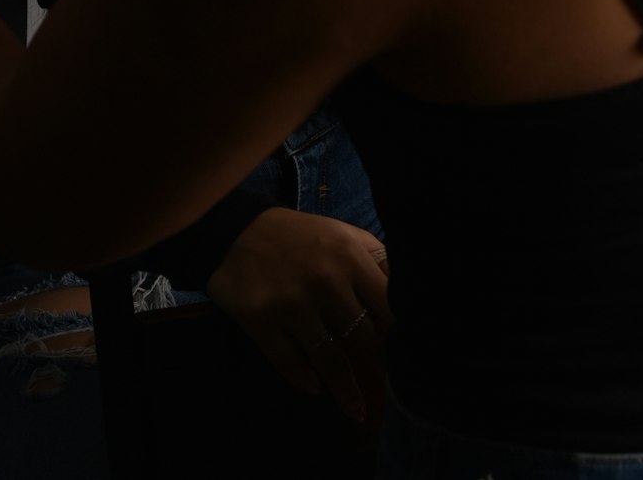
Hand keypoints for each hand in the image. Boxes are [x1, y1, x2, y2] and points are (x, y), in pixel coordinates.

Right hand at [206, 208, 389, 428]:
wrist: (234, 229)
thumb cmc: (298, 235)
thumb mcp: (340, 233)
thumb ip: (376, 258)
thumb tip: (407, 293)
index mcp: (348, 256)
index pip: (389, 307)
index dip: (402, 335)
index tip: (408, 354)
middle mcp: (324, 281)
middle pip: (364, 340)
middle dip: (380, 368)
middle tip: (389, 388)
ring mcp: (291, 304)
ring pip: (330, 362)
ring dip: (346, 392)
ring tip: (358, 412)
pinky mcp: (261, 321)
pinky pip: (289, 363)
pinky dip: (304, 380)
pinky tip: (314, 388)